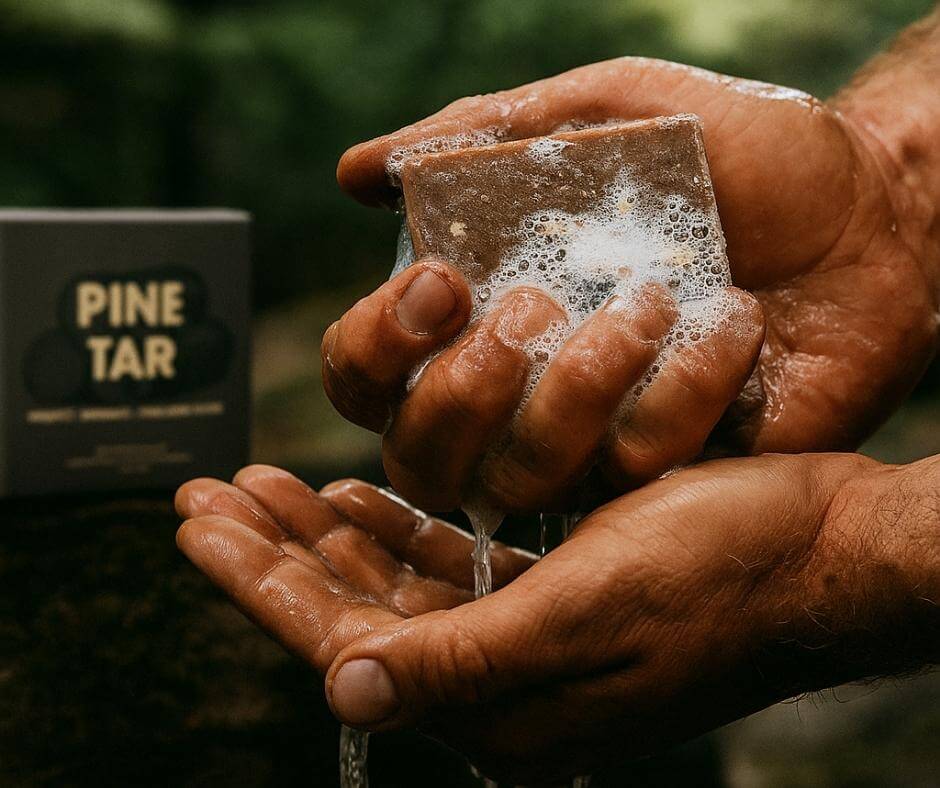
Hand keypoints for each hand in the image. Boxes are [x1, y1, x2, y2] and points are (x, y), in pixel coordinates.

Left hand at [176, 456, 939, 782]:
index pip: (340, 640)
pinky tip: (360, 497)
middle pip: (354, 610)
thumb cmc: (721, 574)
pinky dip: (400, 530)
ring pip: (394, 582)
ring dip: (329, 533)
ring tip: (267, 485)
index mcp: (498, 703)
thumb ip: (459, 663)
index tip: (199, 521)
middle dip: (276, 550)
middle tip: (210, 493)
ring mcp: (524, 636)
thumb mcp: (587, 616)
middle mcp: (501, 681)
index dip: (261, 579)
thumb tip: (339, 693)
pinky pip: (451, 566)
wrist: (821, 550)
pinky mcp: (552, 593)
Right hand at [325, 58, 937, 511]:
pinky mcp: (663, 476)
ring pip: (523, 479)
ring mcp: (585, 446)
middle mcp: (513, 398)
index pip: (367, 377)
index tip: (437, 283)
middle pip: (422, 459)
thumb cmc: (727, 154)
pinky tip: (732, 324)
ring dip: (578, 388)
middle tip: (532, 307)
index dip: (373, 350)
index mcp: (475, 318)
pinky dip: (682, 389)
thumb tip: (355, 174)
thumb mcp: (597, 114)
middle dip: (462, 394)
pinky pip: (635, 468)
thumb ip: (476, 140)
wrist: (865, 209)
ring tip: (653, 299)